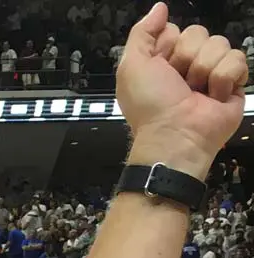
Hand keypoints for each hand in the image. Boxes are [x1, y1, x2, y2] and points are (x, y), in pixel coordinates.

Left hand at [118, 3, 247, 179]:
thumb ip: (142, 33)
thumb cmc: (150, 105)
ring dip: (204, 69)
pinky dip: (223, 78)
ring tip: (196, 92)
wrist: (175, 135)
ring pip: (219, 44)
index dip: (168, 45)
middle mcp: (188, 65)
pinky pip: (237, 59)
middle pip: (199, 33)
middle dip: (187, 57)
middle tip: (179, 82)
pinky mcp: (233, 83)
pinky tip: (213, 96)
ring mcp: (212, 74)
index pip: (175, 31)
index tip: (161, 66)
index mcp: (163, 61)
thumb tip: (160, 8)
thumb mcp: (132, 66)